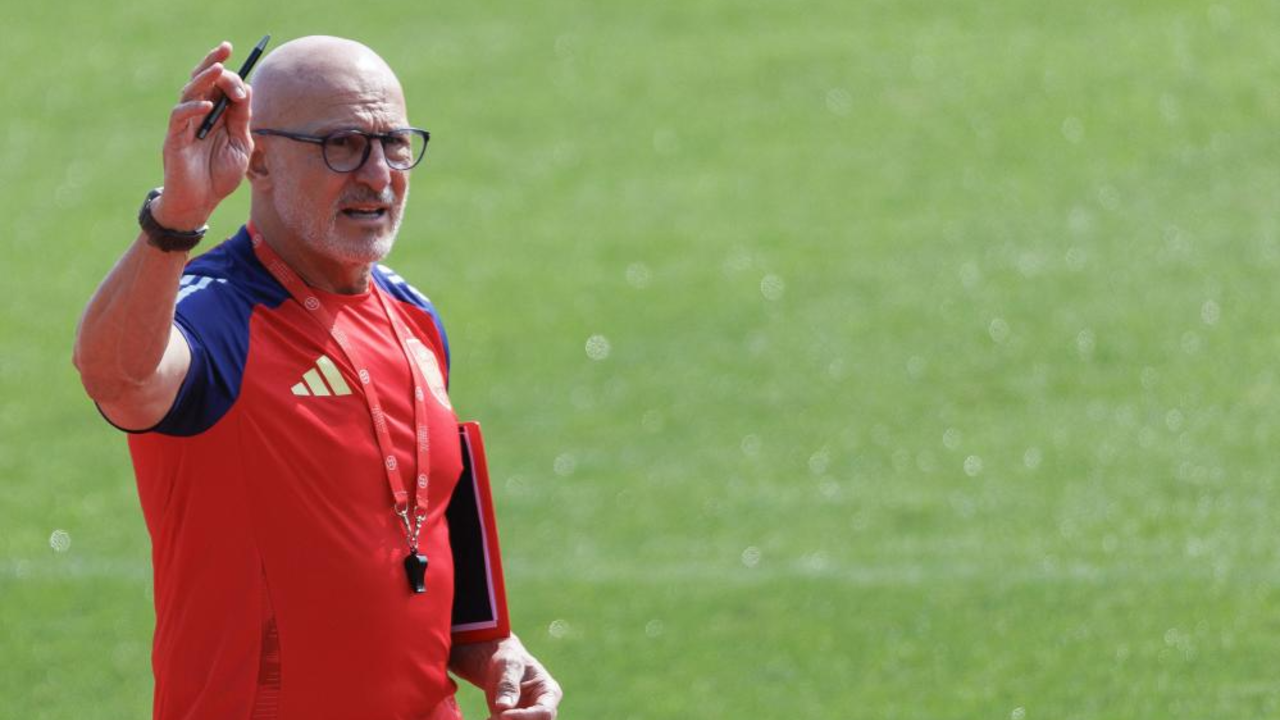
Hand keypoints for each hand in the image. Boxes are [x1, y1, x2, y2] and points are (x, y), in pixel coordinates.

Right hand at [153, 42, 252, 229]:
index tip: (246, 78)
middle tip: (227, 47)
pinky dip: (192, 108)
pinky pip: (179, 117)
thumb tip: (248, 89)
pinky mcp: (174, 138)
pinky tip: (207, 104)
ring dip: (204, 78)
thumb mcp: (240, 145)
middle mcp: (198, 115)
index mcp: (215, 115)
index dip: (233, 79)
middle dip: (214, 62)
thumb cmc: (220, 176)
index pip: (220, 87)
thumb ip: (242, 119)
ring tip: (219, 68)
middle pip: (203, 81)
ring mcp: (184, 125)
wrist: (201, 203)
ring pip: (190, 92)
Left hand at [450, 634, 561, 719]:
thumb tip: (503, 707)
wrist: (499, 666)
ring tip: (491, 717)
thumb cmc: (509, 659)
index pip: (544, 712)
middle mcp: (542, 709)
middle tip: (495, 717)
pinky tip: (489, 718)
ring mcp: (530, 717)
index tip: (503, 715)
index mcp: (549, 692)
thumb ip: (508, 684)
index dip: (525, 717)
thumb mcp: (508, 665)